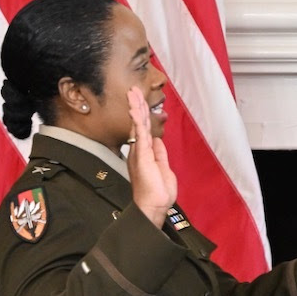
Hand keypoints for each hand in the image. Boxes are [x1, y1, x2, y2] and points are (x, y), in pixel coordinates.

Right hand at [127, 87, 176, 226]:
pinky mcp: (141, 155)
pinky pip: (139, 134)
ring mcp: (139, 152)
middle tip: (133, 90)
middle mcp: (138, 150)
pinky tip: (135, 108)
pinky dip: (137, 120)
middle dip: (136, 105)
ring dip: (136, 107)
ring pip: (137, 125)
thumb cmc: (157, 191)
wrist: (154, 205)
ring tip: (133, 93)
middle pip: (137, 123)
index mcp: (144, 153)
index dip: (142, 114)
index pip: (142, 129)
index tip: (140, 100)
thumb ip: (160, 153)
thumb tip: (158, 140)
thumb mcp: (163, 168)